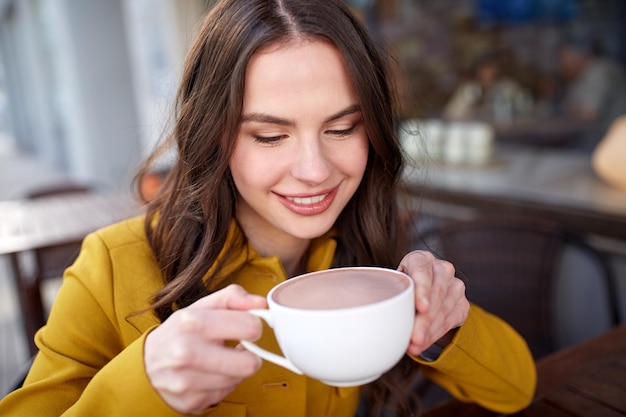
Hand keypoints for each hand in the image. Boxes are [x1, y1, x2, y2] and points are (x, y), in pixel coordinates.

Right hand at [144, 284, 266, 413]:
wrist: (146, 364)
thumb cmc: (180, 332)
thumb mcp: (201, 307)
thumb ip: (232, 298)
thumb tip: (261, 303)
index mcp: (192, 322)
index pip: (250, 327)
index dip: (254, 327)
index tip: (247, 328)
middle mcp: (186, 352)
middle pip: (249, 364)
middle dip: (250, 355)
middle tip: (240, 349)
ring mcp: (186, 381)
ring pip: (238, 380)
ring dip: (235, 370)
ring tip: (221, 359)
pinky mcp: (190, 401)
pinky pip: (225, 394)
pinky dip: (222, 384)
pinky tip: (210, 374)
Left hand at [398, 250, 468, 356]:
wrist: (420, 295)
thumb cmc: (401, 289)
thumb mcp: (393, 285)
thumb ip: (388, 291)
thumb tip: (375, 308)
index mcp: (420, 259)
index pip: (422, 269)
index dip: (422, 289)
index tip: (421, 307)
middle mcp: (441, 269)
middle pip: (436, 293)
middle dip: (425, 319)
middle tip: (414, 337)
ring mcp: (455, 285)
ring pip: (444, 309)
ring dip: (429, 330)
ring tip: (415, 344)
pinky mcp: (462, 303)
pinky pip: (451, 320)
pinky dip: (435, 334)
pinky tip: (424, 343)